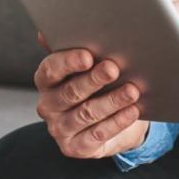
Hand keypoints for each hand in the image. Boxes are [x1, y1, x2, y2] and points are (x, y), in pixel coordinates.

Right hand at [33, 31, 150, 158]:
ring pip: (86, 114)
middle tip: (113, 68)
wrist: (111, 118)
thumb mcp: (87, 63)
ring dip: (111, 101)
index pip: (51, 70)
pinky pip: (97, 135)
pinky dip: (116, 122)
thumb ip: (74, 43)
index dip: (69, 62)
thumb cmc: (98, 83)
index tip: (88, 56)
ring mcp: (59, 129)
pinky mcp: (75, 148)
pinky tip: (132, 111)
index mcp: (46, 80)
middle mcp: (48, 105)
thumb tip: (49, 31)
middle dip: (94, 80)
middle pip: (70, 92)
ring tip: (132, 90)